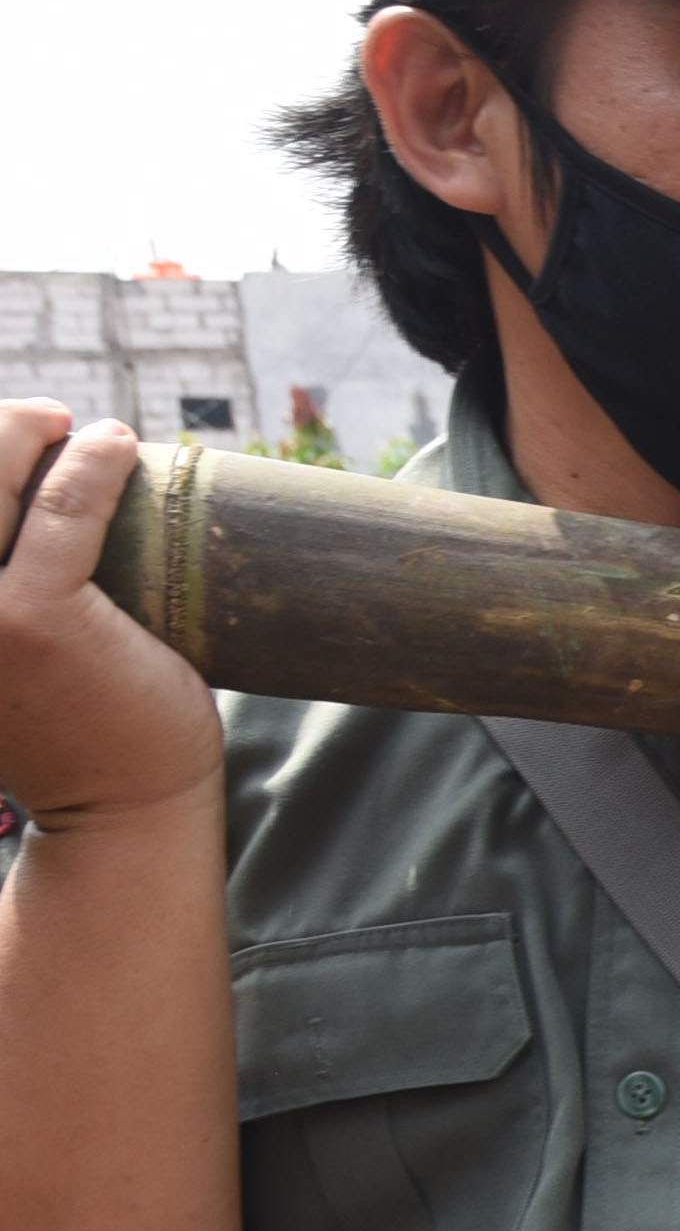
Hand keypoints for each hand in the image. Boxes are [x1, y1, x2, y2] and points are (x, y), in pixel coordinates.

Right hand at [0, 410, 224, 832]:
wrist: (118, 812)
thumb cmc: (66, 733)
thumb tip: (12, 522)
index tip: (2, 435)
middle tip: (42, 417)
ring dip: (26, 433)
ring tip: (73, 427)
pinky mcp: (38, 617)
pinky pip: (65, 511)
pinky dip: (88, 464)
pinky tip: (114, 445)